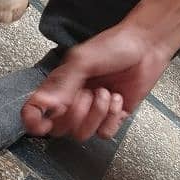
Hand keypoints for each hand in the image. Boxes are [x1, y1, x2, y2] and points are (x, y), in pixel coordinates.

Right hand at [21, 23, 170, 140]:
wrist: (146, 46)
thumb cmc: (112, 46)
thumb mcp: (82, 60)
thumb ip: (62, 83)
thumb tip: (46, 106)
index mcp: (57, 86)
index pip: (34, 112)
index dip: (33, 121)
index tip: (43, 122)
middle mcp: (71, 101)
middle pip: (58, 129)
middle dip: (74, 114)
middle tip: (86, 93)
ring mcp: (92, 111)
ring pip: (82, 134)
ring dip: (96, 113)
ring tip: (105, 92)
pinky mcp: (112, 117)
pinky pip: (104, 133)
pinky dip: (112, 116)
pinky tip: (117, 97)